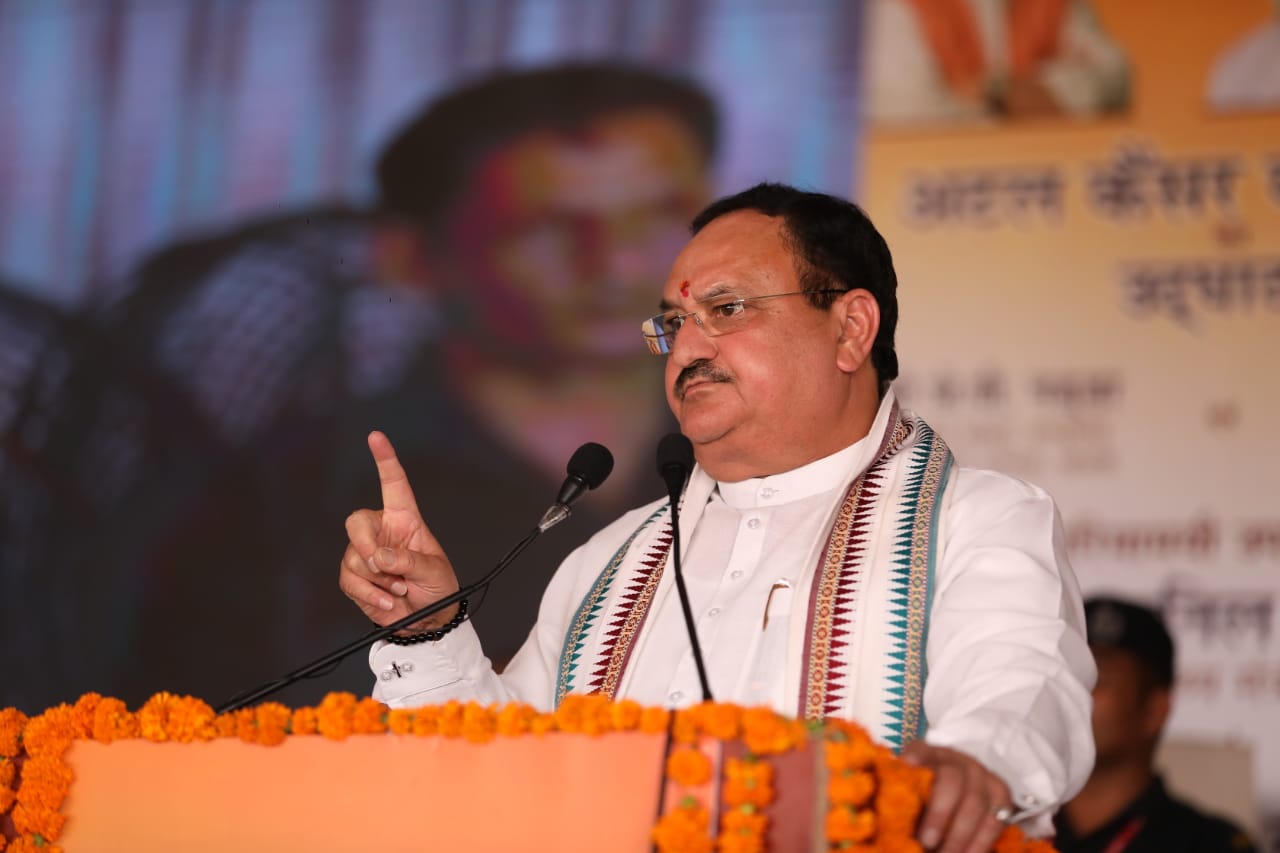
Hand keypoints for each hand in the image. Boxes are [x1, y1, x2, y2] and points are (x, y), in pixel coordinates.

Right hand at [338, 431, 459, 631]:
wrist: (428, 622)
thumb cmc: (438, 588)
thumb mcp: (434, 572)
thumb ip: (408, 562)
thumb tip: (379, 558)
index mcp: (406, 520)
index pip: (394, 485)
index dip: (385, 460)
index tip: (376, 437)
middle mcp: (382, 532)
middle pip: (356, 522)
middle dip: (367, 546)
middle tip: (384, 567)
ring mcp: (366, 554)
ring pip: (353, 557)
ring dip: (377, 579)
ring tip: (400, 590)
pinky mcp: (356, 578)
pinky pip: (349, 580)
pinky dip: (369, 594)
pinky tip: (389, 601)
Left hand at [901, 741, 1010, 852]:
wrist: (954, 803)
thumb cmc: (923, 802)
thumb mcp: (911, 798)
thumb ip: (904, 805)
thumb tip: (894, 828)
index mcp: (926, 755)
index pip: (921, 751)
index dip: (917, 757)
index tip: (908, 765)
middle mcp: (955, 760)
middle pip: (951, 779)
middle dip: (939, 814)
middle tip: (927, 841)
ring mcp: (980, 774)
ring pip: (976, 801)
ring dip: (961, 834)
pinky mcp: (1000, 793)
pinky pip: (996, 816)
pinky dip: (983, 840)